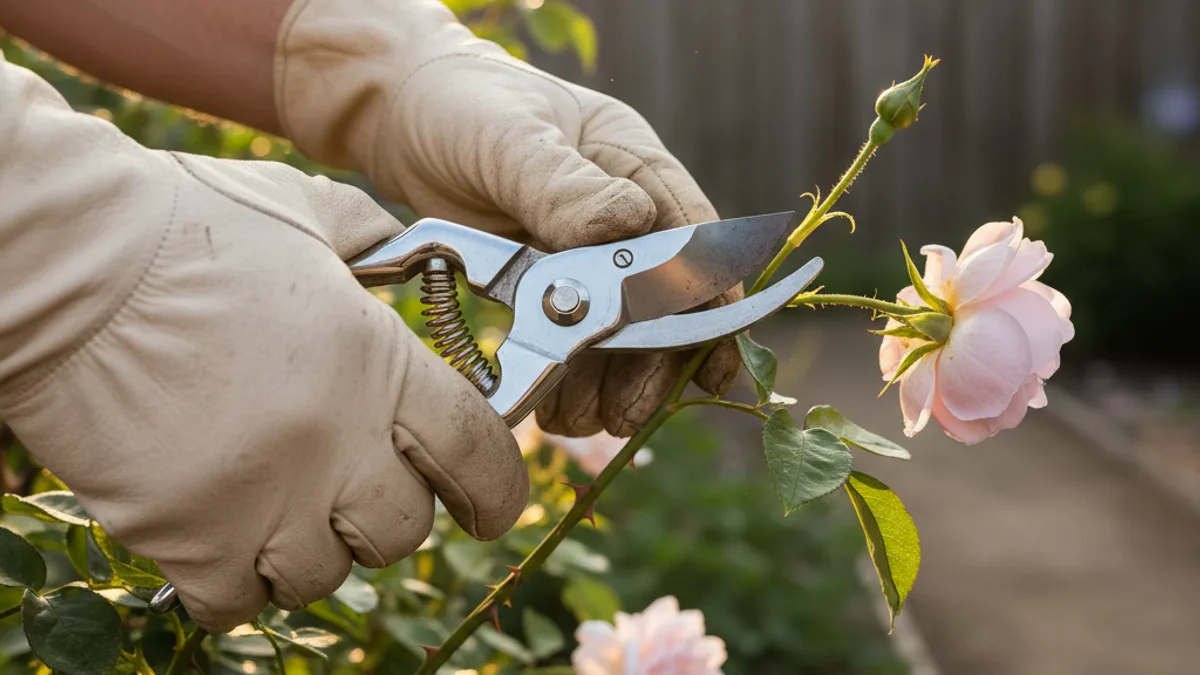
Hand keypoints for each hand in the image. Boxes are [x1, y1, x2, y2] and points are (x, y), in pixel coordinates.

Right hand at [0, 56, 526, 629]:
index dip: (497, 489)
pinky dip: (236, 582)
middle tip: (352, 482)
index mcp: (377, 366)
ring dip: (311, 549)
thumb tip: (419, 256)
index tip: (490, 503)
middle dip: (387, 514)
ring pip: (325, 575)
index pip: (479, 456)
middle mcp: (334, 442)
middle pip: (404, 531)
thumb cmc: (186, 228)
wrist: (66, 264)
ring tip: (276, 503)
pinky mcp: (188, 536)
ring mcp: (262, 498)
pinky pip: (238, 603)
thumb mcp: (305, 212)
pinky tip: (220, 534)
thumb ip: (376, 240)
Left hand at [277, 0, 742, 436]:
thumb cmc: (460, 105)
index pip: (691, 238)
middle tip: (625, 413)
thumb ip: (561, 184)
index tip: (710, 358)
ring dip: (609, 385)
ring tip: (576, 419)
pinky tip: (553, 408)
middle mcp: (622, 218)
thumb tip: (624, 226)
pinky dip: (570, 384)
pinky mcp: (546, 291)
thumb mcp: (508, 137)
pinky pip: (574, 346)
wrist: (400, 113)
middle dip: (651, 364)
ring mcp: (584, 259)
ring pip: (622, 336)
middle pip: (664, 304)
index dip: (709, 301)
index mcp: (632, 165)